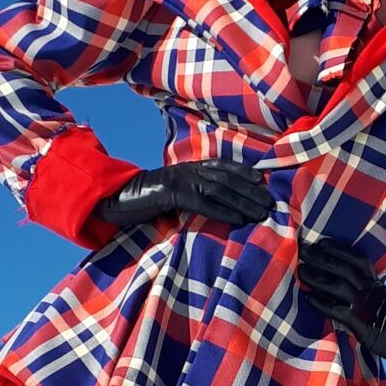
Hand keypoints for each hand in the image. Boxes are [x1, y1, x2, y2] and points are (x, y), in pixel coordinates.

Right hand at [96, 159, 275, 232]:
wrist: (116, 198)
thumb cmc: (145, 199)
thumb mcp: (172, 190)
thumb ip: (192, 191)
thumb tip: (214, 201)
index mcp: (189, 167)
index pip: (223, 166)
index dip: (244, 172)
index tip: (262, 180)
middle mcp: (188, 170)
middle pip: (227, 178)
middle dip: (250, 190)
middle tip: (269, 202)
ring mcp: (180, 180)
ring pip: (219, 190)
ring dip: (243, 202)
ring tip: (260, 213)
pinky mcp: (171, 195)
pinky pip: (202, 204)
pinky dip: (222, 212)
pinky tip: (238, 220)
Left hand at [296, 237, 385, 366]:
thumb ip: (370, 294)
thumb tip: (350, 287)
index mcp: (377, 285)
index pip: (357, 260)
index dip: (339, 249)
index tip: (321, 242)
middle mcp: (371, 292)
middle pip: (343, 268)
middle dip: (322, 258)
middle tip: (303, 249)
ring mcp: (367, 308)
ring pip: (339, 286)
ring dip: (318, 277)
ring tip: (301, 270)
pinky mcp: (364, 326)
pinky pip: (340, 311)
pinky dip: (323, 304)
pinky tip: (309, 297)